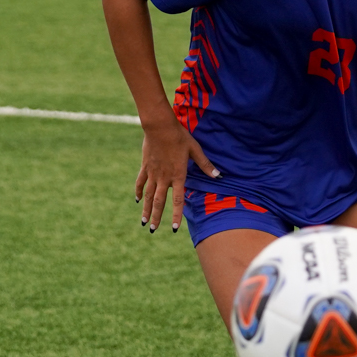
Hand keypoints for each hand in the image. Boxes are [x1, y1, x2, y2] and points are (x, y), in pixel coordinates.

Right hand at [135, 118, 219, 233]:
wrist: (160, 126)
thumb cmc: (180, 137)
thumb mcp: (195, 150)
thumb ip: (205, 165)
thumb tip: (218, 176)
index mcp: (178, 176)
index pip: (177, 200)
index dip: (176, 215)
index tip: (174, 228)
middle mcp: (164, 178)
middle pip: (159, 202)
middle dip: (156, 217)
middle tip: (153, 230)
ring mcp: (153, 173)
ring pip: (148, 195)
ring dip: (146, 210)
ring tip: (144, 222)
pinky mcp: (145, 166)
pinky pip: (140, 182)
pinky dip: (138, 192)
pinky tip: (137, 200)